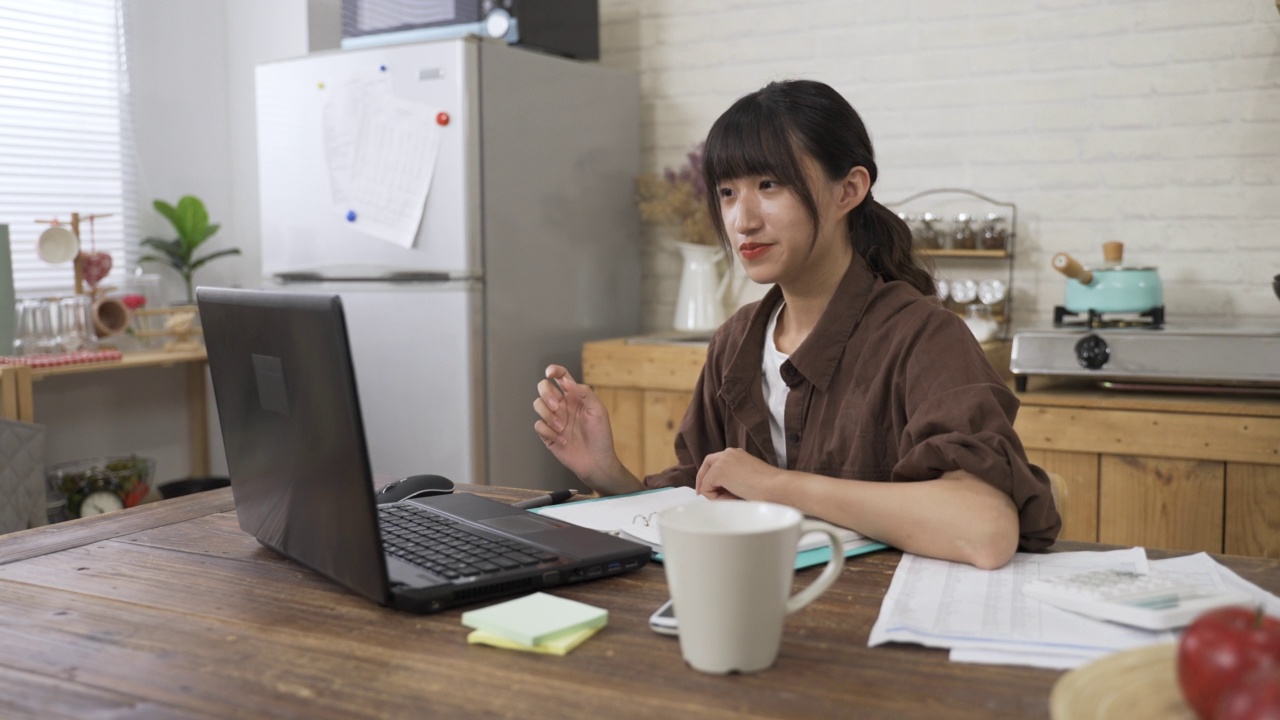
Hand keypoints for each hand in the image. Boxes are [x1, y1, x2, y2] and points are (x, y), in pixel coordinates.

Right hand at [534, 365, 630, 492]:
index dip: (553, 370)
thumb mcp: (598, 410)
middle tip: (557, 406)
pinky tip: (562, 440)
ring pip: (537, 405)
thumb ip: (584, 392)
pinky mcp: (548, 435)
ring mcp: (554, 419)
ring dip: (548, 415)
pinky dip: (548, 431)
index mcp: (575, 396)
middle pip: (544, 387)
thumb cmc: (601, 435)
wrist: (597, 461)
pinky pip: (538, 425)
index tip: (550, 373)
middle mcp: (562, 405)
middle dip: (546, 394)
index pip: (561, 377)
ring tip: (562, 428)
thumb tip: (566, 381)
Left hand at [695, 448, 777, 500]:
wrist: (775, 487)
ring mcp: (722, 461)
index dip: (710, 476)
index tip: (710, 489)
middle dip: (703, 481)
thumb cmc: (768, 487)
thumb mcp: (747, 478)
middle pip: (706, 465)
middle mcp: (727, 453)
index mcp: (736, 453)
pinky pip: (706, 489)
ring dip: (715, 493)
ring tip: (733, 499)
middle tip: (706, 496)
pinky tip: (731, 498)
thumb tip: (719, 490)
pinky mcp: (718, 471)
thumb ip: (733, 478)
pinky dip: (715, 498)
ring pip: (706, 480)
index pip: (716, 462)